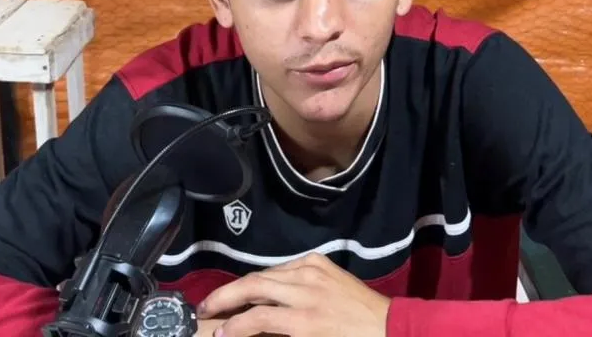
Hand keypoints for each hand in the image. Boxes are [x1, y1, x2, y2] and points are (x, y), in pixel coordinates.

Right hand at [197, 252, 389, 336]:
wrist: (388, 326)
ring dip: (240, 286)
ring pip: (265, 273)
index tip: (216, 334)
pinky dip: (267, 277)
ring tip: (222, 298)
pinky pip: (285, 267)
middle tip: (204, 309)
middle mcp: (306, 290)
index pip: (256, 318)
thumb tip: (253, 331)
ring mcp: (313, 271)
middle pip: (253, 286)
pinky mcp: (319, 262)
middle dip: (223, 297)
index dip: (231, 327)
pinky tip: (256, 287)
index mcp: (305, 320)